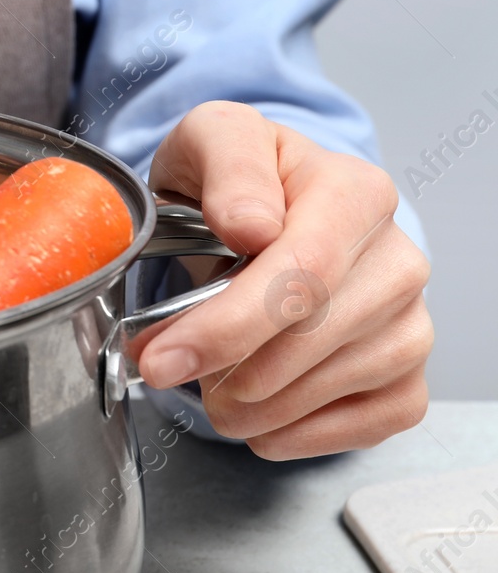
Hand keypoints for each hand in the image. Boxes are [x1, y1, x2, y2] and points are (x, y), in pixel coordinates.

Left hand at [138, 101, 431, 458]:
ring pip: (329, 387)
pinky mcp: (408, 372)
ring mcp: (411, 319)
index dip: (225, 328)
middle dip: (223, 370)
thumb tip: (250, 224)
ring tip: (205, 382)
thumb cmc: (236, 179)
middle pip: (310, 339)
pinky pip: (366, 424)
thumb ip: (228, 165)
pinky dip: (295, 434)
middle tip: (164, 369)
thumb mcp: (214, 139)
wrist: (263, 207)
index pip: (301, 275)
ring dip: (250, 405)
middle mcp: (398, 258)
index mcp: (355, 192)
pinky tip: (253, 416)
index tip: (161, 358)